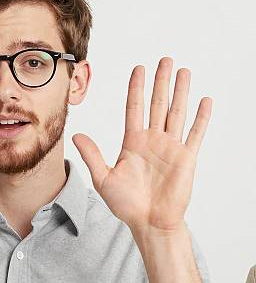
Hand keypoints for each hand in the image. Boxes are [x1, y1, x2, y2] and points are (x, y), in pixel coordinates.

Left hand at [72, 57, 211, 232]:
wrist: (148, 222)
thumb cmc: (126, 204)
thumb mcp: (103, 178)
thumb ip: (93, 155)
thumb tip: (77, 135)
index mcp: (132, 142)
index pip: (135, 107)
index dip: (136, 88)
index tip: (138, 68)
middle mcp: (152, 140)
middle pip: (157, 103)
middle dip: (160, 81)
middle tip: (164, 60)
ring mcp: (171, 147)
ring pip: (177, 112)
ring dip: (180, 92)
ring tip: (183, 71)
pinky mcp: (186, 158)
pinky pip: (195, 134)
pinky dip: (201, 118)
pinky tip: (204, 101)